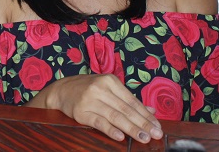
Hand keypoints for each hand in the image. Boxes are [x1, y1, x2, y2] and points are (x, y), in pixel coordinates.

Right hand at [27, 74, 163, 143]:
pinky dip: (110, 129)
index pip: (132, 101)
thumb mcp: (108, 88)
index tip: (157, 126)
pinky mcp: (80, 112)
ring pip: (115, 116)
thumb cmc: (87, 89)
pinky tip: (120, 137)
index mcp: (110, 81)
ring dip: (131, 128)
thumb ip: (128, 99)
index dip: (146, 115)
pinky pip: (98, 122)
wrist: (61, 90)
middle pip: (126, 109)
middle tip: (156, 134)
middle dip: (143, 123)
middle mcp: (100, 88)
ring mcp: (90, 100)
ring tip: (143, 138)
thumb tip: (151, 110)